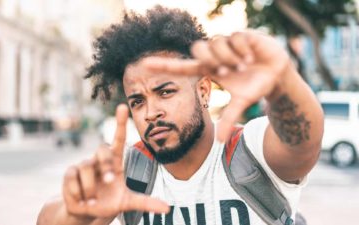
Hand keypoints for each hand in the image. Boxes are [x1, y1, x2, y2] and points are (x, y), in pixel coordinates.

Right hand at [62, 104, 168, 218]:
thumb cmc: (109, 202)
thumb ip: (145, 203)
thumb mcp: (128, 203)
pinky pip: (72, 177)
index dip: (120, 123)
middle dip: (105, 164)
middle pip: (102, 150)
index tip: (123, 106)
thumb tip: (167, 208)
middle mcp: (99, 160)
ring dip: (90, 187)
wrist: (88, 213)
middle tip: (108, 181)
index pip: (118, 139)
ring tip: (92, 201)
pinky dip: (78, 191)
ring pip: (85, 167)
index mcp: (115, 163)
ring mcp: (84, 165)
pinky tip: (82, 200)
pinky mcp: (70, 173)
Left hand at [141, 31, 292, 142]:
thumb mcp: (241, 103)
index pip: (182, 66)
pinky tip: (252, 56)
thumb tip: (220, 142)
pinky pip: (235, 37)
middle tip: (229, 72)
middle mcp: (215, 55)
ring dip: (231, 57)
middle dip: (213, 61)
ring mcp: (227, 43)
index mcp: (210, 70)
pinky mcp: (241, 34)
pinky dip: (244, 49)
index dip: (164, 66)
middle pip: (198, 48)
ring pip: (216, 42)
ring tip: (245, 65)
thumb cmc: (254, 87)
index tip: (144, 64)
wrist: (276, 74)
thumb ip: (228, 118)